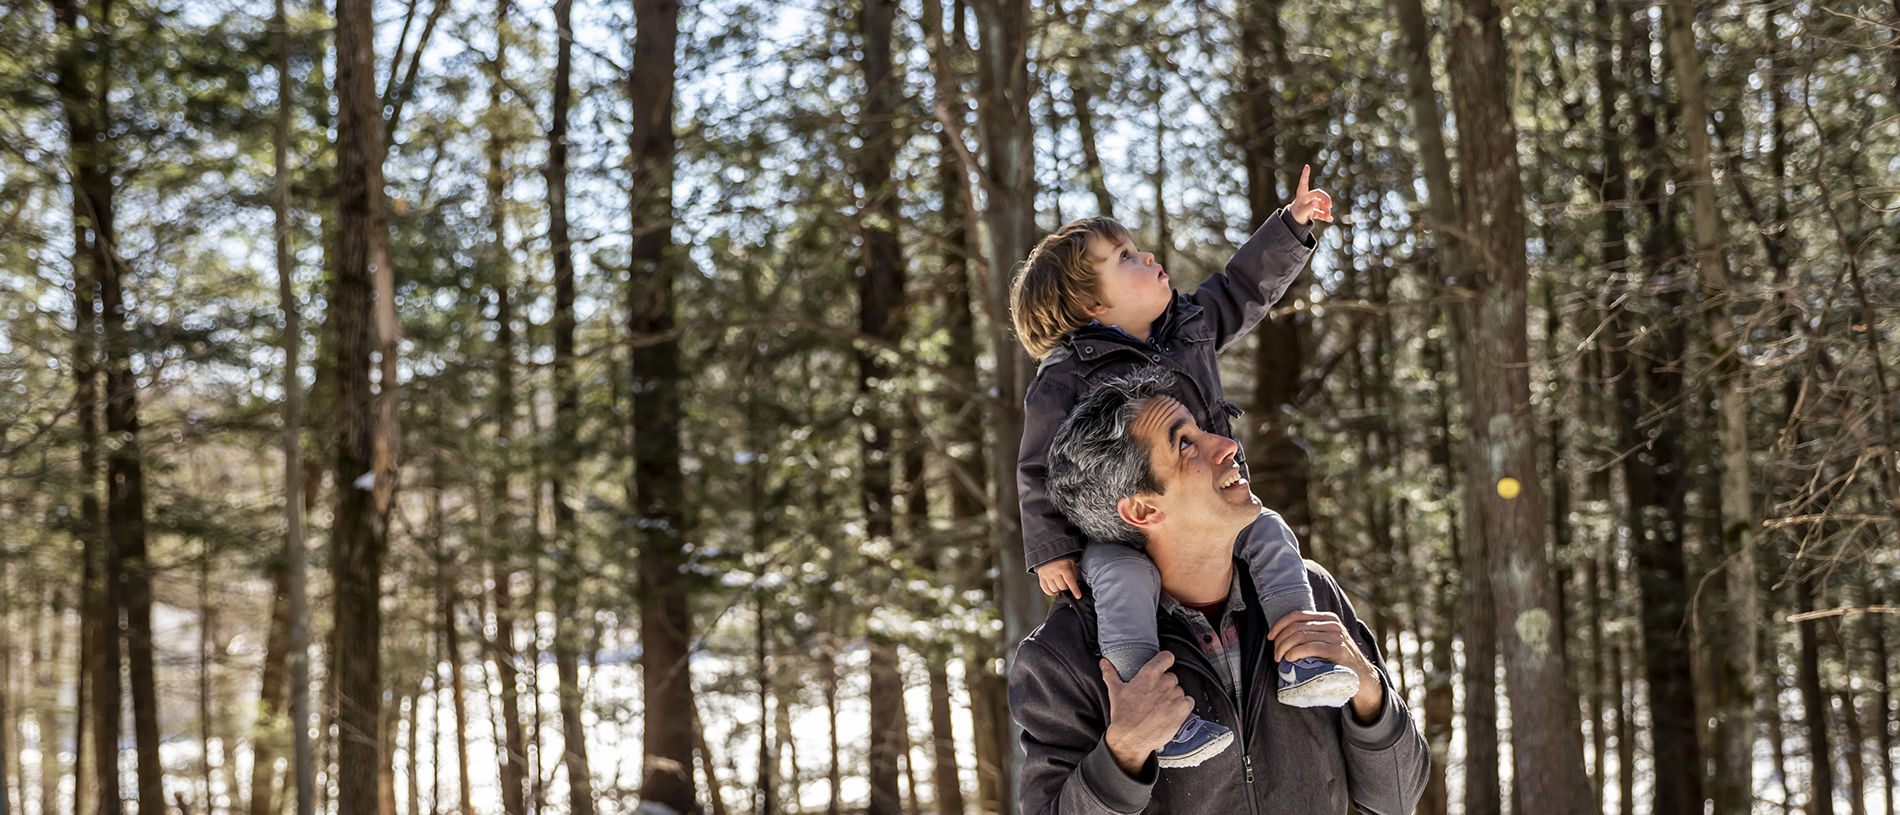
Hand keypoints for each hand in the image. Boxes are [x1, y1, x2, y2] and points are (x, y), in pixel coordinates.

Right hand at [1037, 559, 1083, 597]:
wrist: (1049, 552)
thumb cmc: (1062, 559)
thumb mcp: (1071, 564)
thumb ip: (1074, 575)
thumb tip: (1075, 586)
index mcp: (1063, 567)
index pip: (1070, 580)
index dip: (1074, 589)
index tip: (1078, 596)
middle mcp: (1054, 571)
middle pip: (1062, 587)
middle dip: (1066, 588)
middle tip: (1067, 584)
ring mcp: (1046, 574)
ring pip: (1054, 589)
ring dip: (1059, 590)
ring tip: (1060, 586)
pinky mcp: (1041, 576)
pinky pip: (1045, 589)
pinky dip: (1050, 592)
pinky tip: (1054, 591)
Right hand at [1100, 653, 1193, 776]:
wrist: (1131, 738)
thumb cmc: (1123, 716)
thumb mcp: (1115, 691)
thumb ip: (1110, 673)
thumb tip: (1104, 663)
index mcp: (1150, 673)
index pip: (1167, 657)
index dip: (1165, 661)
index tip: (1163, 666)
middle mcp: (1165, 682)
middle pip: (1171, 676)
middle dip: (1165, 685)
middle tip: (1155, 696)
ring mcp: (1176, 695)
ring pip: (1179, 690)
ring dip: (1173, 697)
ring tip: (1161, 707)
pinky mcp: (1183, 709)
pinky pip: (1188, 702)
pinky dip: (1182, 707)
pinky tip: (1170, 713)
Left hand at [1269, 610, 1383, 722]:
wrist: (1361, 674)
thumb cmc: (1337, 659)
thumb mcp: (1326, 640)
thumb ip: (1311, 633)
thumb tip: (1282, 635)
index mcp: (1327, 618)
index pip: (1297, 615)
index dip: (1280, 625)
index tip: (1270, 637)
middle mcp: (1332, 623)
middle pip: (1296, 626)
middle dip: (1280, 640)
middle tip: (1275, 654)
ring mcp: (1336, 635)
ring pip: (1300, 636)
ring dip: (1285, 648)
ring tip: (1280, 659)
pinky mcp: (1337, 649)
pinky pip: (1311, 647)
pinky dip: (1296, 652)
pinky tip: (1290, 659)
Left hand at [1287, 165, 1333, 224]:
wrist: (1294, 223)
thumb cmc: (1295, 215)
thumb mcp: (1301, 213)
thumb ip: (1308, 208)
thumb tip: (1316, 202)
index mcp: (1301, 195)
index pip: (1304, 183)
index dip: (1305, 175)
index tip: (1306, 166)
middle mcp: (1308, 197)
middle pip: (1319, 194)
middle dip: (1326, 199)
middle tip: (1330, 206)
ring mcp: (1312, 203)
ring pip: (1322, 204)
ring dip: (1326, 210)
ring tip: (1328, 217)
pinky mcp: (1314, 210)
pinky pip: (1322, 212)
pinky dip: (1325, 216)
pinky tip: (1330, 219)